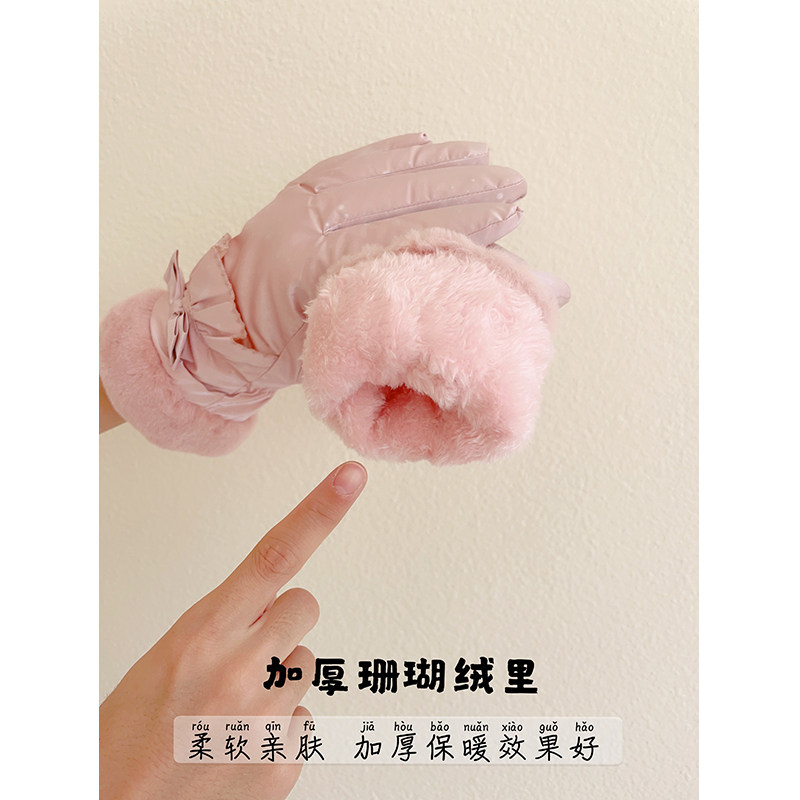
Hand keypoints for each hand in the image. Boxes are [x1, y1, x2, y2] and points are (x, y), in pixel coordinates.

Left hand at [99, 134, 538, 453]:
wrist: (224, 325)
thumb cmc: (288, 349)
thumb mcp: (344, 347)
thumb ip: (408, 324)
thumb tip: (478, 312)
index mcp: (315, 275)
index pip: (404, 241)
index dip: (460, 229)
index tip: (506, 222)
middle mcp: (307, 228)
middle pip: (398, 199)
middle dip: (462, 190)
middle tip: (512, 187)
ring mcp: (300, 201)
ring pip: (380, 172)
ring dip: (438, 165)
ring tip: (484, 160)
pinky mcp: (299, 187)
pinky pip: (354, 161)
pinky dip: (394, 151)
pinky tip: (428, 144)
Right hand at [99, 461, 367, 799]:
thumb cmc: (132, 728)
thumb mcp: (170, 652)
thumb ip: (228, 621)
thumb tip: (279, 608)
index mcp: (205, 632)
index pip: (274, 555)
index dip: (319, 512)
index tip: (350, 478)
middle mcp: (242, 670)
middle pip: (305, 606)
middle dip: (280, 622)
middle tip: (240, 655)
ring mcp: (266, 718)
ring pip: (305, 663)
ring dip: (278, 678)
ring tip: (230, 709)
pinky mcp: (283, 760)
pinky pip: (303, 717)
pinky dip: (277, 727)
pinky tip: (238, 744)